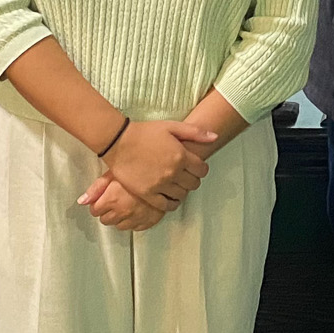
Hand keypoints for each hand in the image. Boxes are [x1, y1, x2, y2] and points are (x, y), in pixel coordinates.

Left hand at [79, 173, 165, 231]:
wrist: (162, 171)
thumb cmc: (136, 169)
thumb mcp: (114, 173)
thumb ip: (96, 188)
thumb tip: (81, 201)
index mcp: (112, 199)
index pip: (95, 210)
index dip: (98, 203)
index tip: (104, 197)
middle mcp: (122, 211)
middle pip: (105, 220)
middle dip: (107, 211)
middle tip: (114, 200)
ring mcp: (136, 218)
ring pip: (119, 226)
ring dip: (119, 217)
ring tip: (125, 204)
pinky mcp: (148, 221)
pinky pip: (134, 228)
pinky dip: (133, 221)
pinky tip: (135, 210)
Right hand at [102, 120, 216, 208]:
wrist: (118, 142)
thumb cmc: (144, 132)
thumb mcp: (171, 126)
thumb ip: (194, 132)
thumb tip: (215, 137)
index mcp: (181, 156)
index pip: (202, 170)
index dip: (201, 169)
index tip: (195, 167)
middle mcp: (173, 172)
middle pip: (193, 184)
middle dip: (192, 179)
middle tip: (185, 176)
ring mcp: (160, 184)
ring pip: (181, 195)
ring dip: (181, 191)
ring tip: (176, 185)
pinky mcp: (147, 193)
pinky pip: (165, 205)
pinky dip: (171, 204)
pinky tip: (169, 198)